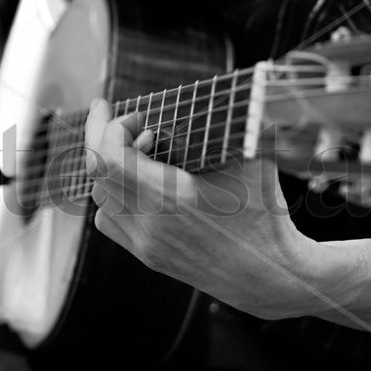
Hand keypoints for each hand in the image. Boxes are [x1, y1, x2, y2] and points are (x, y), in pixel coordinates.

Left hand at [84, 99, 323, 318]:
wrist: (271, 277)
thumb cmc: (267, 216)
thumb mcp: (251, 160)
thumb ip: (223, 128)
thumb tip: (216, 94)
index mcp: (172, 197)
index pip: (108, 157)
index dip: (104, 125)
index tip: (116, 107)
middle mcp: (150, 224)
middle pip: (98, 172)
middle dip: (108, 138)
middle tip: (136, 123)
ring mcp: (145, 244)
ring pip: (100, 197)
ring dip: (112, 166)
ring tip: (146, 153)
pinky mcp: (148, 257)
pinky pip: (109, 221)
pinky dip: (114, 195)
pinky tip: (141, 184)